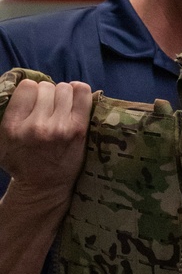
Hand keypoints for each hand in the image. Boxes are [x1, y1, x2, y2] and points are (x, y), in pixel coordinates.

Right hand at [0, 79, 90, 201]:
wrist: (44, 187)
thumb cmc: (23, 161)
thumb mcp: (3, 138)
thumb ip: (11, 112)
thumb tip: (28, 86)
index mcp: (13, 126)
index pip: (27, 87)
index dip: (32, 92)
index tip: (35, 104)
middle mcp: (35, 126)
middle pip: (47, 87)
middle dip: (48, 96)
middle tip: (49, 111)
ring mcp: (59, 128)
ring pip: (64, 89)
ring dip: (63, 96)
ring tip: (61, 110)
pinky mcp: (78, 130)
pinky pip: (82, 93)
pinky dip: (78, 92)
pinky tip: (74, 101)